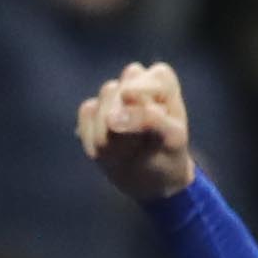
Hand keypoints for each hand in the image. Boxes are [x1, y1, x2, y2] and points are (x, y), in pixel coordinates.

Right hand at [77, 62, 196, 201]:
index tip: (157, 124)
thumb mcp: (171, 139)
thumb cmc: (168, 154)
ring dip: (112, 138)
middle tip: (143, 142)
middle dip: (127, 124)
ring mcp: (111, 94)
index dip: (147, 104)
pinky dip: (96, 139)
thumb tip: (111, 119)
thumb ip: (148, 121)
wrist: (150, 180)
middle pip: (118, 92)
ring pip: (101, 107)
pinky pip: (86, 115)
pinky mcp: (91, 109)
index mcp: (161, 81)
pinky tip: (112, 149)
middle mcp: (134, 81)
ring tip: (129, 149)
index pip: (148, 77)